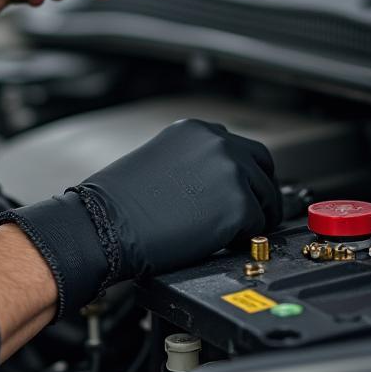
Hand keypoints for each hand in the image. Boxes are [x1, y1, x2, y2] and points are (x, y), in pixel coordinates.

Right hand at [0, 120, 281, 316]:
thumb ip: (194, 160)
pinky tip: (220, 241)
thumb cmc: (119, 200)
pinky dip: (244, 237)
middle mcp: (219, 143)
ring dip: (253, 215)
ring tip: (229, 232)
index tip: (243, 189)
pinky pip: (257, 226)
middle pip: (263, 167)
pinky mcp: (238, 206)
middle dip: (259, 191)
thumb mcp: (161, 159)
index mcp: (197, 130)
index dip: (245, 173)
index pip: (242, 147)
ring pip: (265, 198)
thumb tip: (215, 180)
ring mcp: (232, 172)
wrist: (105, 225)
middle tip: (250, 214)